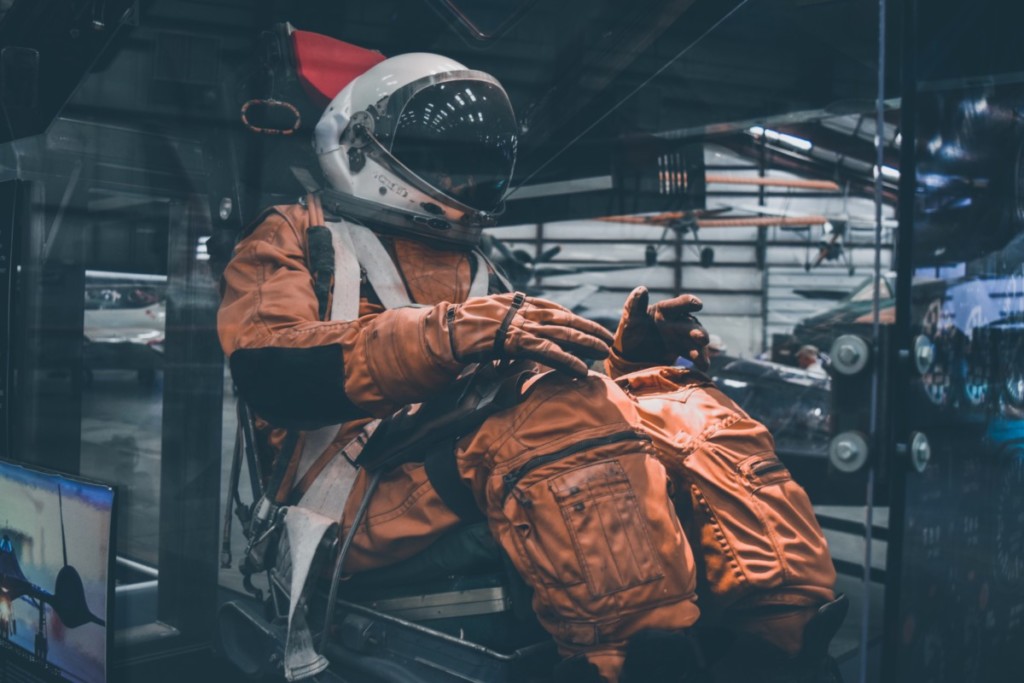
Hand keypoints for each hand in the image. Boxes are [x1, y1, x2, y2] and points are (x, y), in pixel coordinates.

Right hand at [447, 292, 612, 377]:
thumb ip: (508, 322)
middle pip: (564, 318)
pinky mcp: (515, 341)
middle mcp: (524, 310)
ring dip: (585, 342)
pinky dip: (566, 359)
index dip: (575, 318)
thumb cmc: (463, 327)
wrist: (445, 331)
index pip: (555, 308)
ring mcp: (520, 324)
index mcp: (519, 303)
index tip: (590, 326)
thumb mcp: (490, 318)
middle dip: (588, 328)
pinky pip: (546, 350)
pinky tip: (581, 369)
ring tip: (603, 351)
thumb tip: (517, 335)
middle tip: (608, 339)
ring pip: (561, 332)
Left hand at [613, 286, 709, 370]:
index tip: (697, 304)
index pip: (679, 305)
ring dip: (701, 350)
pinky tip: (704, 367)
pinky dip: (700, 359)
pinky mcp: (685, 350)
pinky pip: (695, 353)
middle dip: (697, 332)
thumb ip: (635, 306)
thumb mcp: (630, 320)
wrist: (631, 355)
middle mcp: (678, 321)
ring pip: (695, 341)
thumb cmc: (631, 332)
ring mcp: (683, 336)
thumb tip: (641, 289)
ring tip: (703, 362)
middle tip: (702, 338)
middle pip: (690, 325)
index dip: (688, 304)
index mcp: (665, 310)